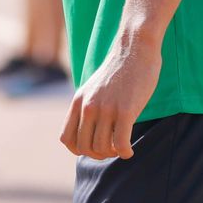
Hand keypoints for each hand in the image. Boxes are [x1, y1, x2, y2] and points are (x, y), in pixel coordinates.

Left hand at [60, 34, 161, 159]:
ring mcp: (106, 109)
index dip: (79, 149)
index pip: (66, 139)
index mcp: (78, 101)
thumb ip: (87, 106)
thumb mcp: (94, 87)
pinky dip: (125, 152)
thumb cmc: (119, 70)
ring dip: (113, 153)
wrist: (135, 48)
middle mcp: (88, 106)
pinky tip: (130, 150)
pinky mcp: (125, 110)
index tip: (94, 146)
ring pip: (102, 148)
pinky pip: (120, 143)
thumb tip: (89, 130)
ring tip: (121, 147)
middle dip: (98, 154)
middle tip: (111, 148)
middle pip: (84, 148)